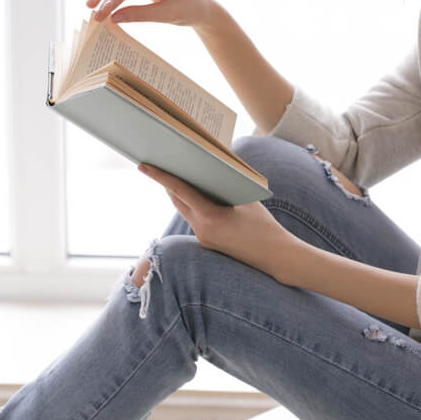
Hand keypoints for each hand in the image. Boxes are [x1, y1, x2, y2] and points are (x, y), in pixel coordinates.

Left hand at [137, 163, 293, 281]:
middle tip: (160, 163)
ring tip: (177, 174)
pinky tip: (197, 194)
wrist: (276, 257)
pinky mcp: (208, 244)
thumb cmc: (265, 226)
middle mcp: (202, 229)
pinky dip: (194, 206)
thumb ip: (227, 186)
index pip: (179, 190)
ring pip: (185, 211)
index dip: (160, 176)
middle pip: (177, 201)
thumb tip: (212, 168)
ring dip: (180, 194)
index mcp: (210, 217)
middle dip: (168, 182)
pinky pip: (196, 220)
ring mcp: (204, 239)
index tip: (144, 166)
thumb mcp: (246, 199)